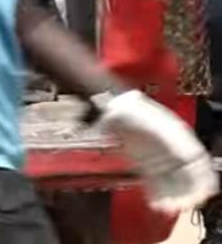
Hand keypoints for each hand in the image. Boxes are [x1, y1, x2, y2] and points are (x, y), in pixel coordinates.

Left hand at [97, 90, 217, 213]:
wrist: (112, 109)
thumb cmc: (136, 112)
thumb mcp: (159, 125)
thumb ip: (177, 141)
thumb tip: (191, 157)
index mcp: (182, 139)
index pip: (200, 164)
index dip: (204, 179)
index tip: (204, 192)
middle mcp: (172, 152)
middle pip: (187, 178)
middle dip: (187, 194)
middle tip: (182, 204)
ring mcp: (158, 159)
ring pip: (171, 184)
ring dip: (172, 198)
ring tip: (167, 207)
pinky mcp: (143, 165)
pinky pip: (153, 184)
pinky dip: (156, 195)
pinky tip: (156, 203)